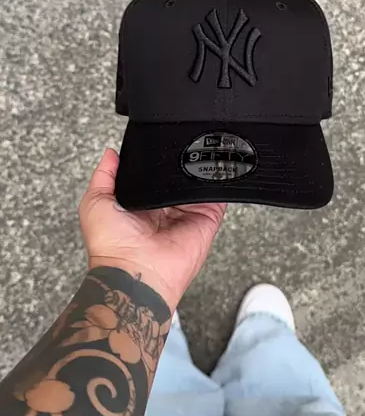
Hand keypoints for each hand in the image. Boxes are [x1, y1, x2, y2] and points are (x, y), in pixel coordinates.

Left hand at [79, 148, 225, 309]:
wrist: (134, 273)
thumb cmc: (110, 245)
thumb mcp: (95, 202)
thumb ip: (104, 176)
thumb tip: (111, 153)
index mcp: (141, 205)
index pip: (153, 176)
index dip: (156, 160)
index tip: (159, 142)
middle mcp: (165, 210)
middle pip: (177, 179)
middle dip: (179, 162)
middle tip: (181, 142)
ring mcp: (187, 215)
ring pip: (197, 184)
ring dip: (199, 169)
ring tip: (199, 149)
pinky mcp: (205, 221)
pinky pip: (217, 198)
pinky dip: (218, 183)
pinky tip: (215, 166)